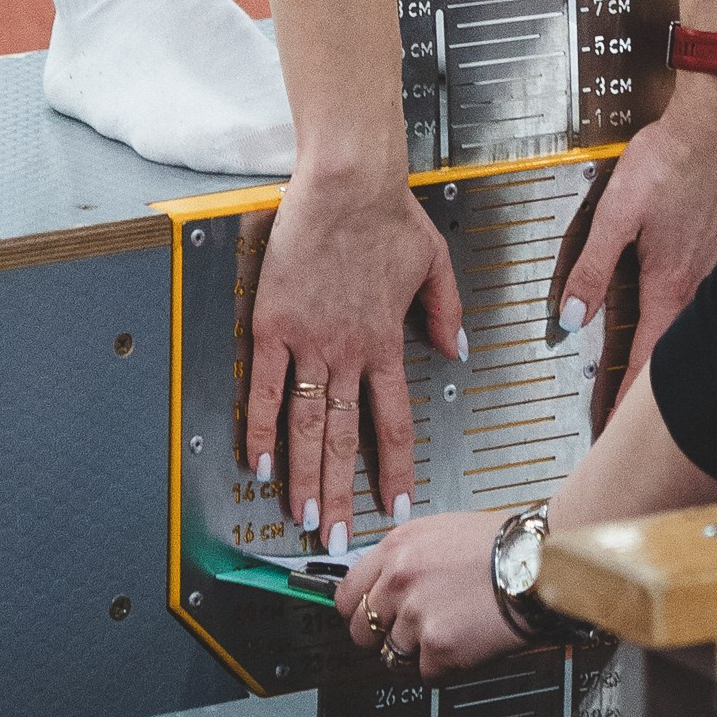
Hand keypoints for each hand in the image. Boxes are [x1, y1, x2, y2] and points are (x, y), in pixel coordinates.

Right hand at [246, 162, 464, 550]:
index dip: (396, 469)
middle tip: (336, 536)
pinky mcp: (273, 323)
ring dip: (303, 475)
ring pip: (305, 424)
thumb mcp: (435, 262)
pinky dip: (261, 427)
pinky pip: (265, 387)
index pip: (394, 422)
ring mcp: (307, 340)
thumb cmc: (390, 211)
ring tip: (301, 514)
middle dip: (341, 493)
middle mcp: (348, 351)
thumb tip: (457, 350)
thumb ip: (446, 312)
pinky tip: (258, 461)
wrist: (347, 180)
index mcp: (386, 340)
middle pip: (345, 438)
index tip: (397, 505)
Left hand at [338, 510, 510, 678]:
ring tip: (447, 633)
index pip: (346, 595)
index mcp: (396, 548)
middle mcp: (399, 580)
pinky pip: (426, 674)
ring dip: (416, 653)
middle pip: (361, 632)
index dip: (357, 612)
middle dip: (382, 638)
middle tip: (409, 633)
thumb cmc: (498, 546)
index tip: (368, 619)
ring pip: (392, 657)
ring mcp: (416, 615)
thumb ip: (403, 557)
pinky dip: (444, 668)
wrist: (536, 564)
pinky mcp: (438, 647)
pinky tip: (464, 643)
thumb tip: (380, 583)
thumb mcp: (439, 532)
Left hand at [557, 85, 716, 411]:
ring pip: (702, 325)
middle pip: (677, 350)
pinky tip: (697, 310)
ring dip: (681, 350)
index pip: (647, 360)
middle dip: (655, 386)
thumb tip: (571, 316)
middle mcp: (704, 283)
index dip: (628, 400)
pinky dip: (707, 315)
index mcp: (671, 283)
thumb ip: (592, 267)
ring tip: (662, 373)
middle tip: (635, 413)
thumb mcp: (617, 210)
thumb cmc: (673, 156)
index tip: (616, 428)